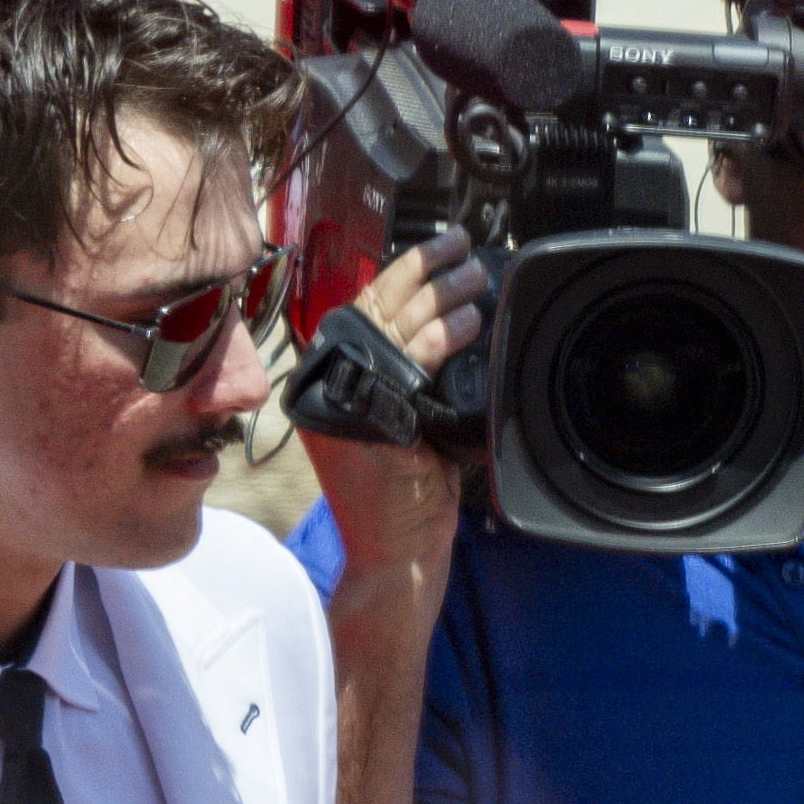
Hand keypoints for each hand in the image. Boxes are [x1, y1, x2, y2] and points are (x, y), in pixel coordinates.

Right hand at [312, 230, 485, 583]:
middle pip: (374, 306)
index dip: (400, 275)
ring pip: (392, 326)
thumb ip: (409, 381)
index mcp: (331, 381)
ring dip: (439, 293)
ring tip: (473, 275)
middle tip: (460, 247)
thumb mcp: (406, 424)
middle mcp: (330, 385)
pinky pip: (408, 363)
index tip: (436, 252)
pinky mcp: (369, 418)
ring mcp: (345, 400)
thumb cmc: (405, 499)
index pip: (363, 309)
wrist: (396, 556)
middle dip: (422, 270)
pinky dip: (440, 337)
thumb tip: (441, 331)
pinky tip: (468, 321)